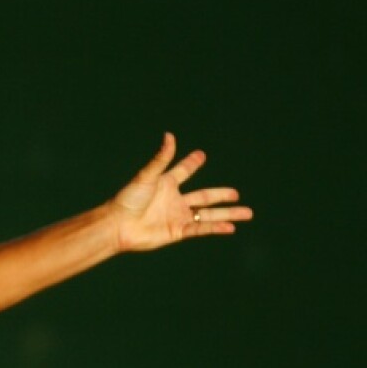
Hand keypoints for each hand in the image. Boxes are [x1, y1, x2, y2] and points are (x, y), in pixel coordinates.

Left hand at [109, 133, 250, 251]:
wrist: (119, 225)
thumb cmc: (128, 199)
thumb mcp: (147, 176)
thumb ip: (161, 159)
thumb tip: (170, 136)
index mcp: (166, 184)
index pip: (183, 171)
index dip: (191, 163)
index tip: (201, 155)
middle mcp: (175, 200)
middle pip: (204, 197)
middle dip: (221, 195)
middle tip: (236, 193)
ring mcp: (178, 217)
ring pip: (208, 214)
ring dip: (227, 214)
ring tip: (247, 213)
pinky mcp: (178, 231)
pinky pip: (201, 228)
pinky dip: (216, 228)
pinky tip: (231, 227)